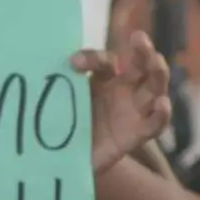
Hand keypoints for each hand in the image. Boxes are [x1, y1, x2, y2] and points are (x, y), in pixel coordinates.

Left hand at [72, 32, 172, 172]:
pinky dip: (161, 115)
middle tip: (137, 38)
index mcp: (103, 80)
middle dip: (143, 51)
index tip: (72, 63)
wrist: (65, 161)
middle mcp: (122, 92)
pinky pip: (155, 125)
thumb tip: (38, 68)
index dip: (91, 58)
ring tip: (155, 61)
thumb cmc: (64, 126)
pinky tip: (161, 104)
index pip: (105, 62)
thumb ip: (58, 87)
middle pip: (141, 66)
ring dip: (158, 73)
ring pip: (155, 88)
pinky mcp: (136, 135)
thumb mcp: (59, 103)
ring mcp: (132, 112)